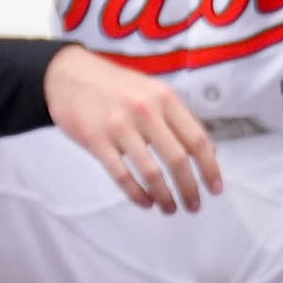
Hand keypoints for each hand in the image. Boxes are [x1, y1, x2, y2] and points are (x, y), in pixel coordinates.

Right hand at [44, 47, 222, 215]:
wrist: (68, 75)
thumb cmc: (114, 86)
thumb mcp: (152, 90)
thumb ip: (178, 118)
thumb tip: (210, 151)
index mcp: (165, 98)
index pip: (197, 139)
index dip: (210, 168)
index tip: (215, 188)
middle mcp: (146, 111)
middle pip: (178, 160)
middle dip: (190, 189)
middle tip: (193, 206)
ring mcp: (119, 126)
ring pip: (151, 172)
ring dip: (165, 197)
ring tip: (170, 208)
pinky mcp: (96, 140)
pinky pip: (122, 175)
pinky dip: (137, 194)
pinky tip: (145, 202)